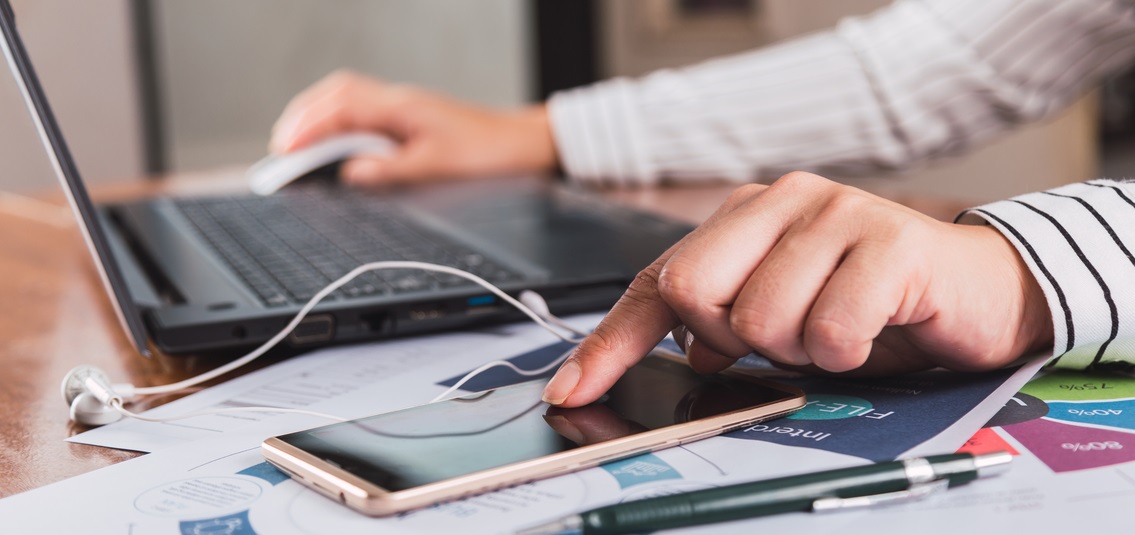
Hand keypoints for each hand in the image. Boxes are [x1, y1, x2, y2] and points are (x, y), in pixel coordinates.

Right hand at [269, 70, 558, 184]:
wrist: (523, 143)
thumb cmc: (488, 152)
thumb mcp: (438, 168)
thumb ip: (392, 171)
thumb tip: (351, 175)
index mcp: (401, 107)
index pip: (340, 108)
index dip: (307, 129)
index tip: (285, 151)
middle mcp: (398, 101)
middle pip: (335, 96)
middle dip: (302, 119)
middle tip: (280, 150)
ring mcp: (402, 107)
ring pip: (346, 100)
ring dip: (317, 118)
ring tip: (294, 146)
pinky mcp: (408, 119)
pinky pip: (361, 112)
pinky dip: (337, 124)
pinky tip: (331, 144)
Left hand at [542, 172, 1053, 406]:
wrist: (975, 290)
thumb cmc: (869, 301)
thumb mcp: (782, 316)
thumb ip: (720, 330)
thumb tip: (668, 361)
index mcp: (744, 216)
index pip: (655, 281)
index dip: (608, 344)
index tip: (570, 391)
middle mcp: (782, 201)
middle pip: (691, 290)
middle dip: (727, 339)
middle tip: (778, 342)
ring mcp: (836, 213)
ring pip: (760, 318)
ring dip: (798, 351)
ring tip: (834, 332)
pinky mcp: (890, 242)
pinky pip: (830, 330)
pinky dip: (846, 353)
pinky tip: (870, 334)